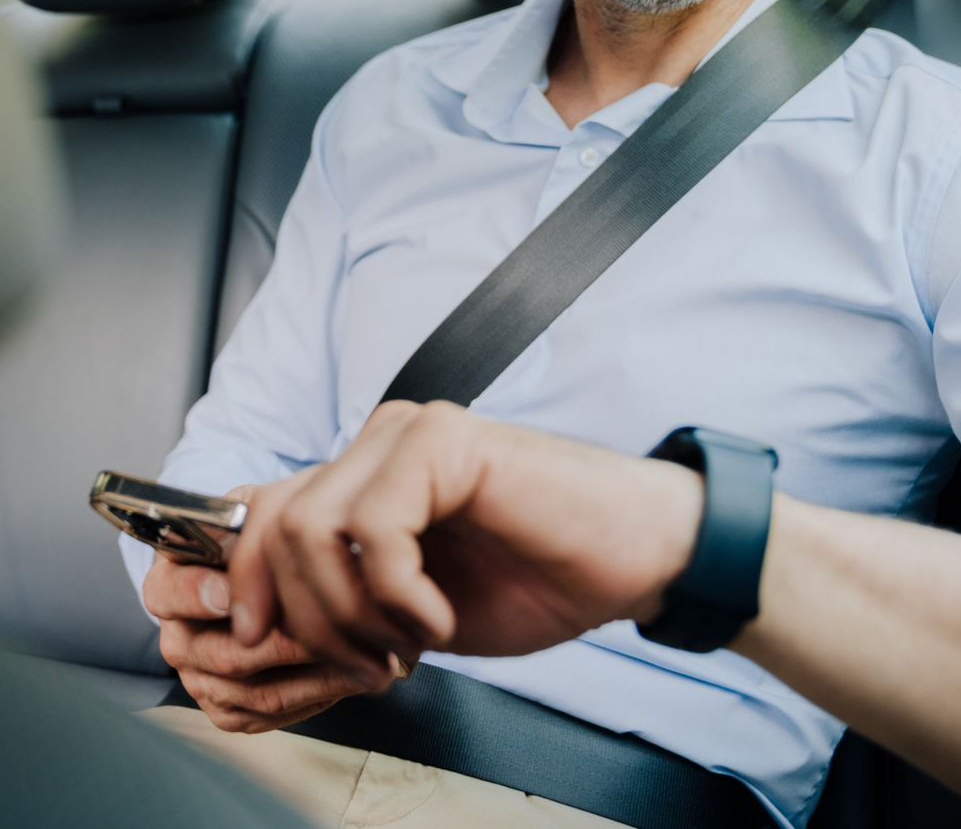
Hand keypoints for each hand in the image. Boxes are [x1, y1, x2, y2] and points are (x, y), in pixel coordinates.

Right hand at [143, 483, 396, 732]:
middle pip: (224, 654)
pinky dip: (318, 695)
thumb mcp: (264, 508)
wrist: (288, 570)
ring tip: (369, 652)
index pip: (169, 593)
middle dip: (290, 642)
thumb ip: (262, 521)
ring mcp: (202, 679)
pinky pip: (272, 713)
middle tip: (340, 625)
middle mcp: (179, 635)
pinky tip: (354, 670)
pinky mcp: (230, 711)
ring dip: (318, 673)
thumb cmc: (276, 534)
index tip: (233, 592)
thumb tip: (273, 549)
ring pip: (256, 690)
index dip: (199, 594)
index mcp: (171, 578)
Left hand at [229, 401, 703, 664]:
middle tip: (371, 665)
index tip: (265, 643)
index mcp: (366, 473)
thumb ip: (342, 591)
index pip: (262, 513)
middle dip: (309, 619)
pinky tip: (441, 618)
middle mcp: (380, 441)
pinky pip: (375, 529)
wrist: (631, 557)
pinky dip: (399, 596)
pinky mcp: (443, 441)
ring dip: (352, 613)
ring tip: (408, 644)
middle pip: (276, 525)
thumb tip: (255, 618)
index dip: (245, 583)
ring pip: (312, 527)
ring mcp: (409, 433)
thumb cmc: (533, 578)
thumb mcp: (410, 604)